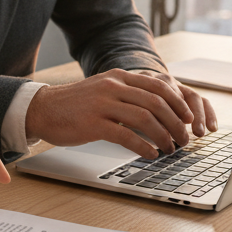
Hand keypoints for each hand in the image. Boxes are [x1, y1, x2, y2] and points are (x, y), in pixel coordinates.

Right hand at [24, 69, 217, 158]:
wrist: (43, 109)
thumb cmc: (74, 105)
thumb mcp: (103, 90)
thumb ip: (126, 94)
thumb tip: (157, 110)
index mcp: (118, 77)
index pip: (157, 86)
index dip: (178, 103)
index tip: (188, 118)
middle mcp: (112, 87)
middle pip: (156, 102)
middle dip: (175, 123)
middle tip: (183, 138)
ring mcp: (102, 104)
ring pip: (145, 119)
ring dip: (163, 136)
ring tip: (170, 148)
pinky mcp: (93, 123)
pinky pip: (126, 136)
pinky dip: (143, 146)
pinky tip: (150, 154)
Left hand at [131, 70, 216, 137]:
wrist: (133, 85)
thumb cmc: (128, 103)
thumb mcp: (125, 108)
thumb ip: (130, 117)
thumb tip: (137, 136)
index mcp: (143, 82)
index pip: (155, 95)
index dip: (161, 115)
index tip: (164, 134)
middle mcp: (161, 80)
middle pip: (175, 95)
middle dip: (179, 118)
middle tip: (182, 138)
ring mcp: (176, 85)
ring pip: (191, 96)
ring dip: (197, 116)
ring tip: (198, 134)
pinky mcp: (186, 91)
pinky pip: (201, 100)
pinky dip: (208, 113)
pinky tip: (212, 128)